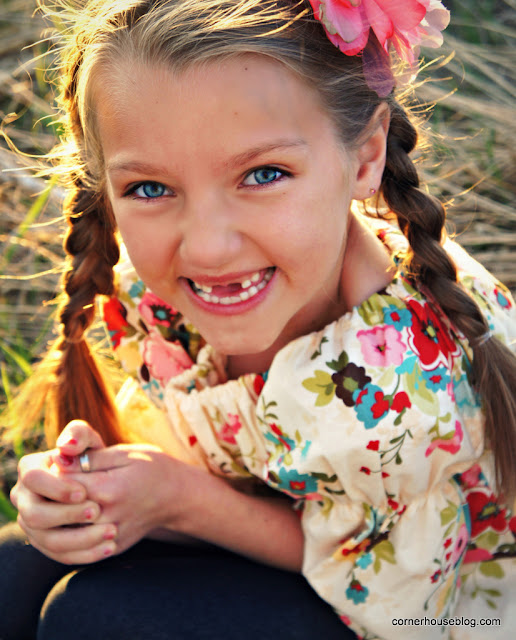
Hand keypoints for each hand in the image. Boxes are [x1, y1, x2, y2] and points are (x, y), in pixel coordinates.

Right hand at [10, 422, 116, 563]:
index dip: (57, 488)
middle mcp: (24, 498)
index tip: (83, 492)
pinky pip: (61, 555)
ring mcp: (32, 524)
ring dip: (80, 539)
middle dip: (66, 515)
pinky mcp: (47, 543)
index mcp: (30, 470)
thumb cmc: (92, 457)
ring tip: (110, 531)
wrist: (103, 481)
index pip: (34, 480)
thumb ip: (78, 435)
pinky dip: (86, 554)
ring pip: (48, 541)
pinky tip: (109, 547)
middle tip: (97, 511)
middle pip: (34, 515)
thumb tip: (65, 447)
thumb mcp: (89, 441)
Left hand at [52, 420, 198, 556]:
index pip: (63, 486)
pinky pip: (79, 550)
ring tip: (62, 504)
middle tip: (56, 486)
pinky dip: (69, 537)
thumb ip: (90, 459)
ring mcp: (111, 537)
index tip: (59, 467)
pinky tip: (72, 521)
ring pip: (65, 537)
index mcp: (109, 489)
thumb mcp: (124, 454)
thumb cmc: (152, 468)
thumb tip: (59, 461)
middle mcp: (108, 518)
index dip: (55, 475)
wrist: (179, 496)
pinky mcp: (113, 548)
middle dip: (52, 499)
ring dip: (57, 521)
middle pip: (59, 514)